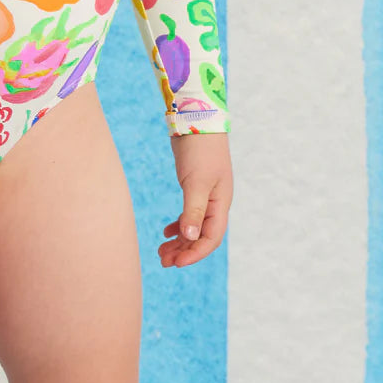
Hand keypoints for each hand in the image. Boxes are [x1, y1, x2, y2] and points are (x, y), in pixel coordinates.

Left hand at [159, 131, 232, 267]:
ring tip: (162, 252)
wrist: (197, 118)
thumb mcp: (196, 181)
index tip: (176, 263)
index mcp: (220, 204)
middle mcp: (215, 202)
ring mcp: (205, 194)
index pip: (210, 238)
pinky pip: (188, 213)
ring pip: (193, 226)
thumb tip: (189, 236)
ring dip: (179, 240)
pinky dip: (178, 224)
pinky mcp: (194, 186)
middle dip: (184, 251)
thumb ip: (193, 209)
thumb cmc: (199, 149)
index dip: (194, 253)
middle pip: (201, 236)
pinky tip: (166, 232)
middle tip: (163, 261)